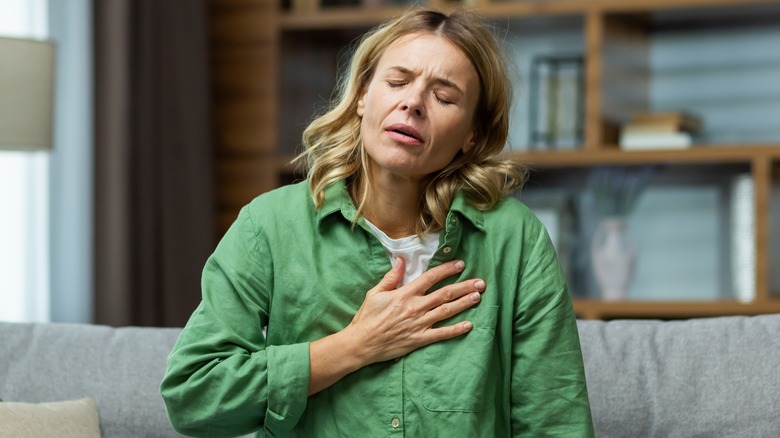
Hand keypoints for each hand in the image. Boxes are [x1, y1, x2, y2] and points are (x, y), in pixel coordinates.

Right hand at [345, 258, 485, 364]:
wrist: (361, 343)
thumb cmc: (367, 318)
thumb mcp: (375, 293)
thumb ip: (391, 277)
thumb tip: (401, 260)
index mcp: (405, 294)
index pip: (430, 278)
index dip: (447, 270)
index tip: (460, 264)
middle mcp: (415, 307)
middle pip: (445, 294)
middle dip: (464, 287)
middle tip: (481, 282)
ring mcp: (419, 324)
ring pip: (446, 311)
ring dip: (464, 304)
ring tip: (478, 297)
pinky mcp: (419, 340)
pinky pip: (441, 334)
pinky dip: (456, 330)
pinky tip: (469, 325)